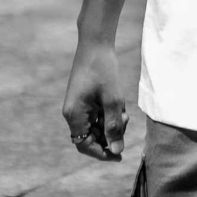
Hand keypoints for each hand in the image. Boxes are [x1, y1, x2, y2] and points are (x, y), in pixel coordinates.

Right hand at [62, 41, 127, 161]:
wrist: (96, 42)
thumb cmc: (103, 69)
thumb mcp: (112, 100)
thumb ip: (113, 127)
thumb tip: (116, 150)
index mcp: (74, 114)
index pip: (84, 145)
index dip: (101, 153)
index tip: (119, 154)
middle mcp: (72, 112)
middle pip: (90, 136)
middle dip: (109, 134)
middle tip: (124, 121)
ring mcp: (77, 105)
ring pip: (95, 126)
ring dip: (110, 123)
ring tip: (122, 110)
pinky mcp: (83, 98)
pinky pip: (95, 115)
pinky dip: (107, 114)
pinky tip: (117, 103)